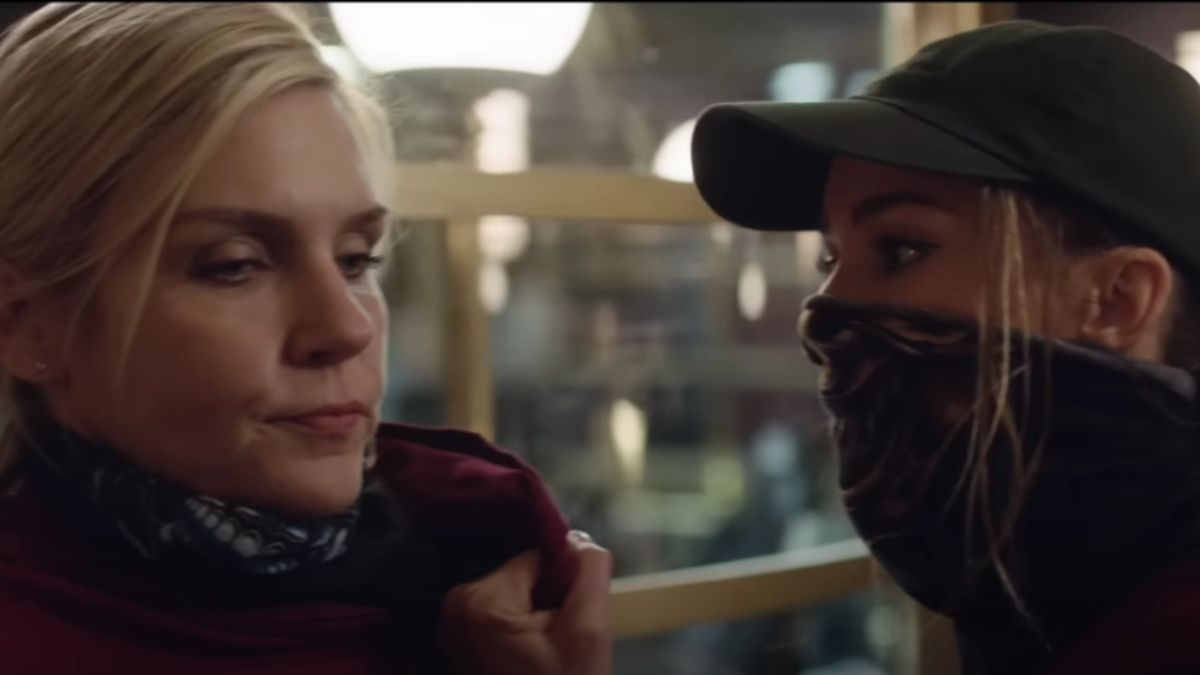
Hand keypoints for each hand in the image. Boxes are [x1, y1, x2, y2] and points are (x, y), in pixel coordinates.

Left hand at [439, 531, 612, 674]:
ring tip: (542, 652)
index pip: (537, 558)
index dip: (564, 583)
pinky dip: (520, 627)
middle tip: (555, 643)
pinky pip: (500, 612)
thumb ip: (589, 572)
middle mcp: (454, 604)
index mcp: (479, 599)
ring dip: (536, 614)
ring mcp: (450, 624)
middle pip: (523, 574)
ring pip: (515, 592)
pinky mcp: (456, 639)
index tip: (568, 622)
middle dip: (548, 599)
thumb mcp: (589, 630)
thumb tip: (578, 538)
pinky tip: (528, 656)